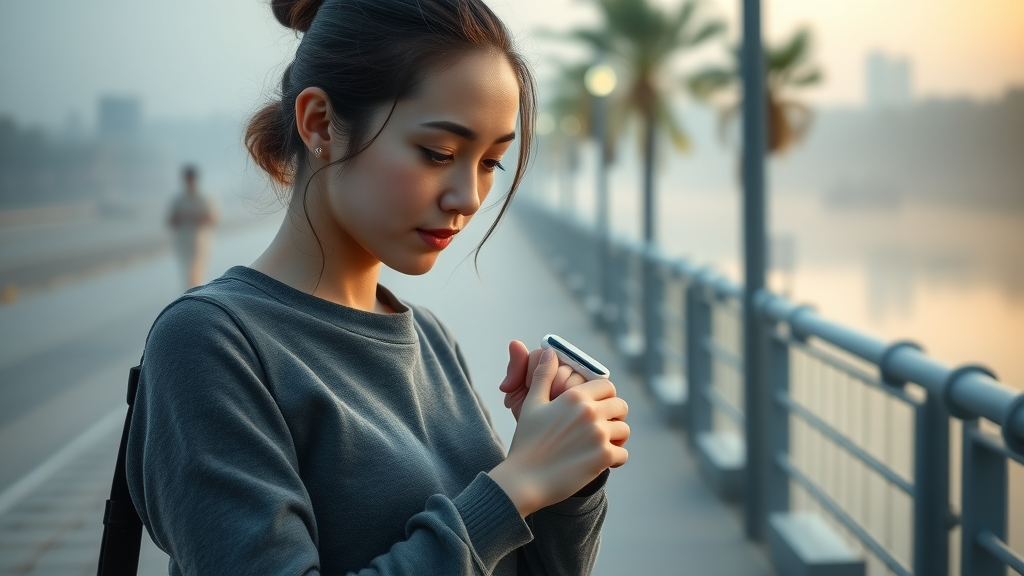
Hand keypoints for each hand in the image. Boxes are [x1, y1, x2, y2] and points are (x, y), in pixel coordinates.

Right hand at [488, 348, 629, 516]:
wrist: (524, 479)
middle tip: (601, 428)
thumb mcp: (532, 404)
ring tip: (600, 445)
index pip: (607, 386)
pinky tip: (600, 462)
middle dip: (614, 416)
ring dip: (615, 438)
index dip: (605, 396)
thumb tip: (549, 351)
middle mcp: (590, 412)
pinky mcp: (603, 457)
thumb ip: (543, 376)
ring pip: (624, 430)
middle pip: (621, 406)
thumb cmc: (527, 442)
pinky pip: (623, 454)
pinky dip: (614, 459)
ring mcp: (598, 435)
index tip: (598, 408)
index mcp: (574, 397)